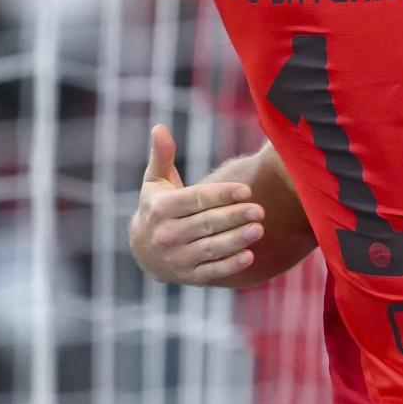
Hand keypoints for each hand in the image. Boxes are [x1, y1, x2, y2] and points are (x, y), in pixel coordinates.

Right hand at [128, 124, 263, 284]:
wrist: (142, 251)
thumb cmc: (157, 206)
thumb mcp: (155, 181)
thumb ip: (162, 155)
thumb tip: (160, 127)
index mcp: (160, 208)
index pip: (195, 200)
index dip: (222, 195)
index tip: (247, 190)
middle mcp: (166, 234)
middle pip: (206, 224)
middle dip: (234, 216)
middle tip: (260, 210)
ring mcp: (176, 258)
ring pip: (210, 248)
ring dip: (235, 240)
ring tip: (259, 229)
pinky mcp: (187, 276)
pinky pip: (211, 271)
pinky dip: (229, 265)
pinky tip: (249, 255)